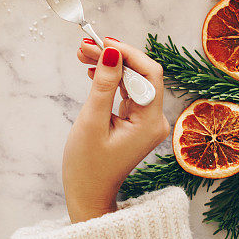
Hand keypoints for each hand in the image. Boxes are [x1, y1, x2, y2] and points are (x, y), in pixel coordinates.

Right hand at [62, 37, 168, 222]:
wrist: (88, 196)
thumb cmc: (87, 166)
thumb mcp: (92, 122)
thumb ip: (104, 85)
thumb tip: (112, 52)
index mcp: (150, 122)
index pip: (149, 74)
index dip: (128, 53)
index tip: (103, 42)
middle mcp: (154, 120)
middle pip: (141, 74)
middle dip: (115, 56)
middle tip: (85, 46)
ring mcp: (146, 121)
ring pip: (132, 80)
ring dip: (110, 65)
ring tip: (83, 54)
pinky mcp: (135, 121)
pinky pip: (126, 91)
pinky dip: (110, 78)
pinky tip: (92, 71)